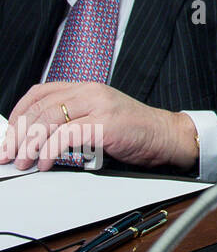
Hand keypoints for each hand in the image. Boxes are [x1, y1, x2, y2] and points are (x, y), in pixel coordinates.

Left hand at [0, 82, 198, 170]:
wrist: (166, 135)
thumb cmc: (135, 130)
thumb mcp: (98, 117)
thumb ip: (71, 119)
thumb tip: (35, 138)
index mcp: (86, 88)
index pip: (39, 93)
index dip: (18, 115)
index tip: (8, 137)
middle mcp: (90, 91)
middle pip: (39, 109)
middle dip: (18, 136)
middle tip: (10, 155)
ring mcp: (99, 106)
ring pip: (48, 121)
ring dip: (30, 146)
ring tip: (25, 162)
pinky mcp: (105, 124)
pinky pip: (66, 136)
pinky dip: (50, 152)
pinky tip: (47, 163)